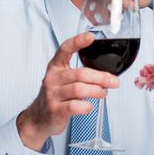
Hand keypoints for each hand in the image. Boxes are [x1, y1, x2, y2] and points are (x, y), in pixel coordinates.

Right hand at [16, 32, 119, 150]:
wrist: (39, 117)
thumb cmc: (57, 95)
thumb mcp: (63, 79)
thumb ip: (80, 73)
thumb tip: (107, 73)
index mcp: (56, 67)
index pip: (65, 49)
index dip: (78, 42)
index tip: (90, 37)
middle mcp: (53, 78)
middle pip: (80, 74)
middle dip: (101, 77)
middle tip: (114, 81)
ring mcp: (52, 95)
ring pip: (79, 89)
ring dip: (96, 91)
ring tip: (103, 93)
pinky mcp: (55, 110)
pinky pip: (75, 106)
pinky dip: (87, 106)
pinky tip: (90, 106)